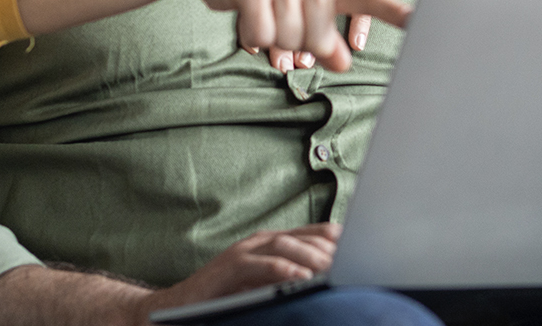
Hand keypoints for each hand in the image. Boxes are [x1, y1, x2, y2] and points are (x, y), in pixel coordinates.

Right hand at [135, 224, 340, 320]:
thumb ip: (291, 279)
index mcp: (271, 243)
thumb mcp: (265, 287)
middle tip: (355, 262)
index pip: (313, 233)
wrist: (178, 308)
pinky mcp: (230, 268)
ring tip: (334, 270)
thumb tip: (327, 283)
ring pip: (285, 245)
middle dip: (331, 248)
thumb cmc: (225, 299)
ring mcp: (244, 252)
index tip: (362, 249)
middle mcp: (259, 241)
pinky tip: (301, 280)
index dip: (338, 239)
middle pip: (304, 236)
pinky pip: (262, 265)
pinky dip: (283, 270)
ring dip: (312, 257)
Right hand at [168, 0, 407, 71]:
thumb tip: (345, 61)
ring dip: (268, 35)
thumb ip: (324, 29)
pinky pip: (259, 36)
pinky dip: (249, 34)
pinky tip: (243, 13)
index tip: (420, 23)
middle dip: (293, 40)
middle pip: (317, 40)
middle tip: (274, 15)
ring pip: (288, 41)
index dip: (394, 12)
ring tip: (257, 9)